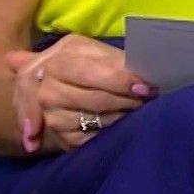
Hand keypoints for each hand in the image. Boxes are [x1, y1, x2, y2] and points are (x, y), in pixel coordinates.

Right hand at [4, 34, 152, 154]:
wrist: (52, 93)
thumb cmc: (83, 68)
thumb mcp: (95, 55)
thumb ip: (115, 61)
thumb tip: (143, 74)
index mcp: (58, 60)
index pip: (88, 71)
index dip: (118, 80)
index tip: (145, 87)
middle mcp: (47, 89)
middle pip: (94, 99)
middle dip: (125, 100)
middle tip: (145, 98)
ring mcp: (51, 116)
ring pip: (95, 120)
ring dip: (120, 116)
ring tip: (134, 108)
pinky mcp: (62, 138)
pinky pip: (93, 138)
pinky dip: (110, 131)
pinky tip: (119, 124)